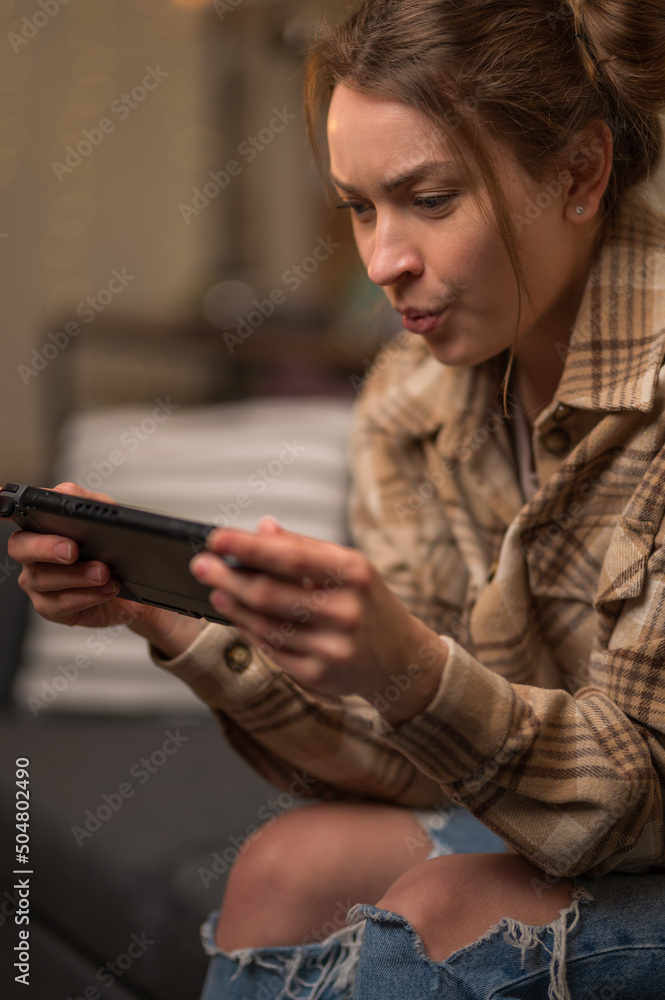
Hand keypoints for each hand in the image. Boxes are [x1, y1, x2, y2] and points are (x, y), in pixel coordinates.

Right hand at [8, 482, 199, 657]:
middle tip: (72, 549)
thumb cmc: (112, 549)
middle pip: (20, 547)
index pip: (15, 514)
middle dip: (46, 547)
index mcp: (40, 527)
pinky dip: (87, 596)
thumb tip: (64, 493)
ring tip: (104, 572)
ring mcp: (37, 582)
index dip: (4, 509)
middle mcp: (32, 554)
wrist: (132, 585)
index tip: (6, 504)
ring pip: (44, 578)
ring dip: (78, 575)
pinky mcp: (50, 607)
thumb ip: (86, 500)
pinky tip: (106, 589)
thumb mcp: (108, 517)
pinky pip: (60, 604)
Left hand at [190, 517, 447, 723]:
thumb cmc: (368, 602)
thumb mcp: (348, 566)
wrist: (402, 659)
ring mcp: (333, 648)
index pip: (290, 557)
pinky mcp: (321, 676)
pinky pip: (272, 650)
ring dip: (233, 606)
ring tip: (215, 590)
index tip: (216, 538)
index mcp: (353, 573)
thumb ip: (303, 547)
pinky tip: (238, 616)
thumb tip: (261, 528)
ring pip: (265, 625)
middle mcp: (346, 611)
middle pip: (269, 594)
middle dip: (228, 578)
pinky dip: (250, 631)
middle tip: (200, 565)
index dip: (248, 548)